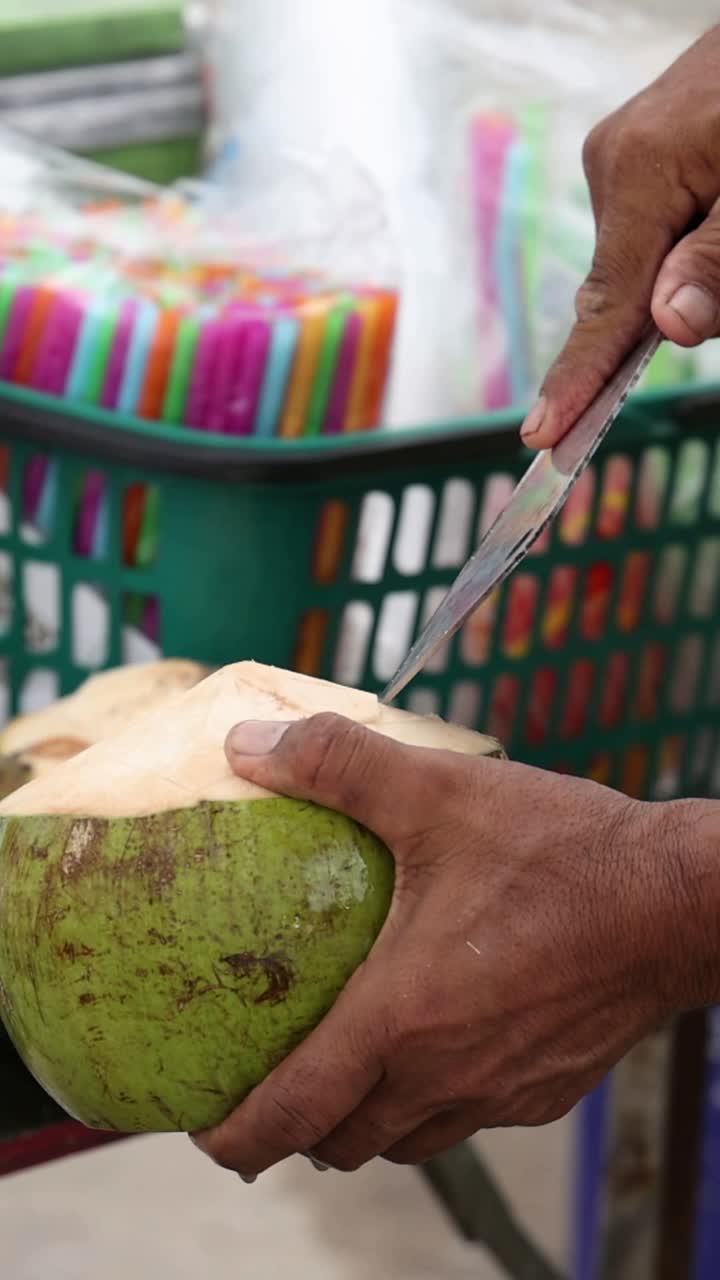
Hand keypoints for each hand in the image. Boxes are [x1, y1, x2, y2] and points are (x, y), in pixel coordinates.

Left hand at [192, 714, 697, 1177]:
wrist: (679, 902)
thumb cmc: (563, 851)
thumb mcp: (437, 790)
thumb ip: (336, 764)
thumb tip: (246, 747)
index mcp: (404, 1017)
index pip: (298, 1110)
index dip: (240, 1135)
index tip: (206, 1135)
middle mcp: (446, 1073)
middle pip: (345, 1143)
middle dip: (295, 1133)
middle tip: (267, 1093)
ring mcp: (500, 1091)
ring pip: (406, 1140)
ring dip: (363, 1122)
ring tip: (343, 1077)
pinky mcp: (544, 1090)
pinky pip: (464, 1118)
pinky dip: (428, 1103)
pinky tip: (434, 1046)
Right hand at [521, 26, 719, 448]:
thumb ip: (719, 259)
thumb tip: (670, 327)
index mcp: (638, 172)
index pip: (606, 305)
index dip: (578, 379)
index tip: (543, 435)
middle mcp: (613, 163)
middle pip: (628, 286)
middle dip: (668, 313)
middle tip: (716, 292)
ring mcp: (622, 154)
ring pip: (645, 259)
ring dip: (690, 272)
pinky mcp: (640, 150)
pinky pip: (653, 225)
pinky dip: (686, 244)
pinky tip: (714, 222)